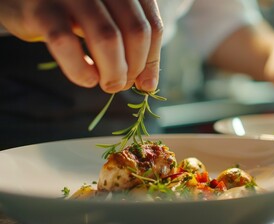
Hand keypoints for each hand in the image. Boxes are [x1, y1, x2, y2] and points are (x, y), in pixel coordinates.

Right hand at [0, 0, 162, 92]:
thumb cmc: (72, 13)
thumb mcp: (107, 21)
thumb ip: (130, 45)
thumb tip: (149, 84)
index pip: (152, 25)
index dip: (152, 59)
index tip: (146, 83)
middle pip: (136, 32)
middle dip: (135, 67)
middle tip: (122, 84)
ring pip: (108, 38)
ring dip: (114, 72)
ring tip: (109, 84)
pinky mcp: (41, 8)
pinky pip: (67, 44)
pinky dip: (81, 70)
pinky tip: (87, 79)